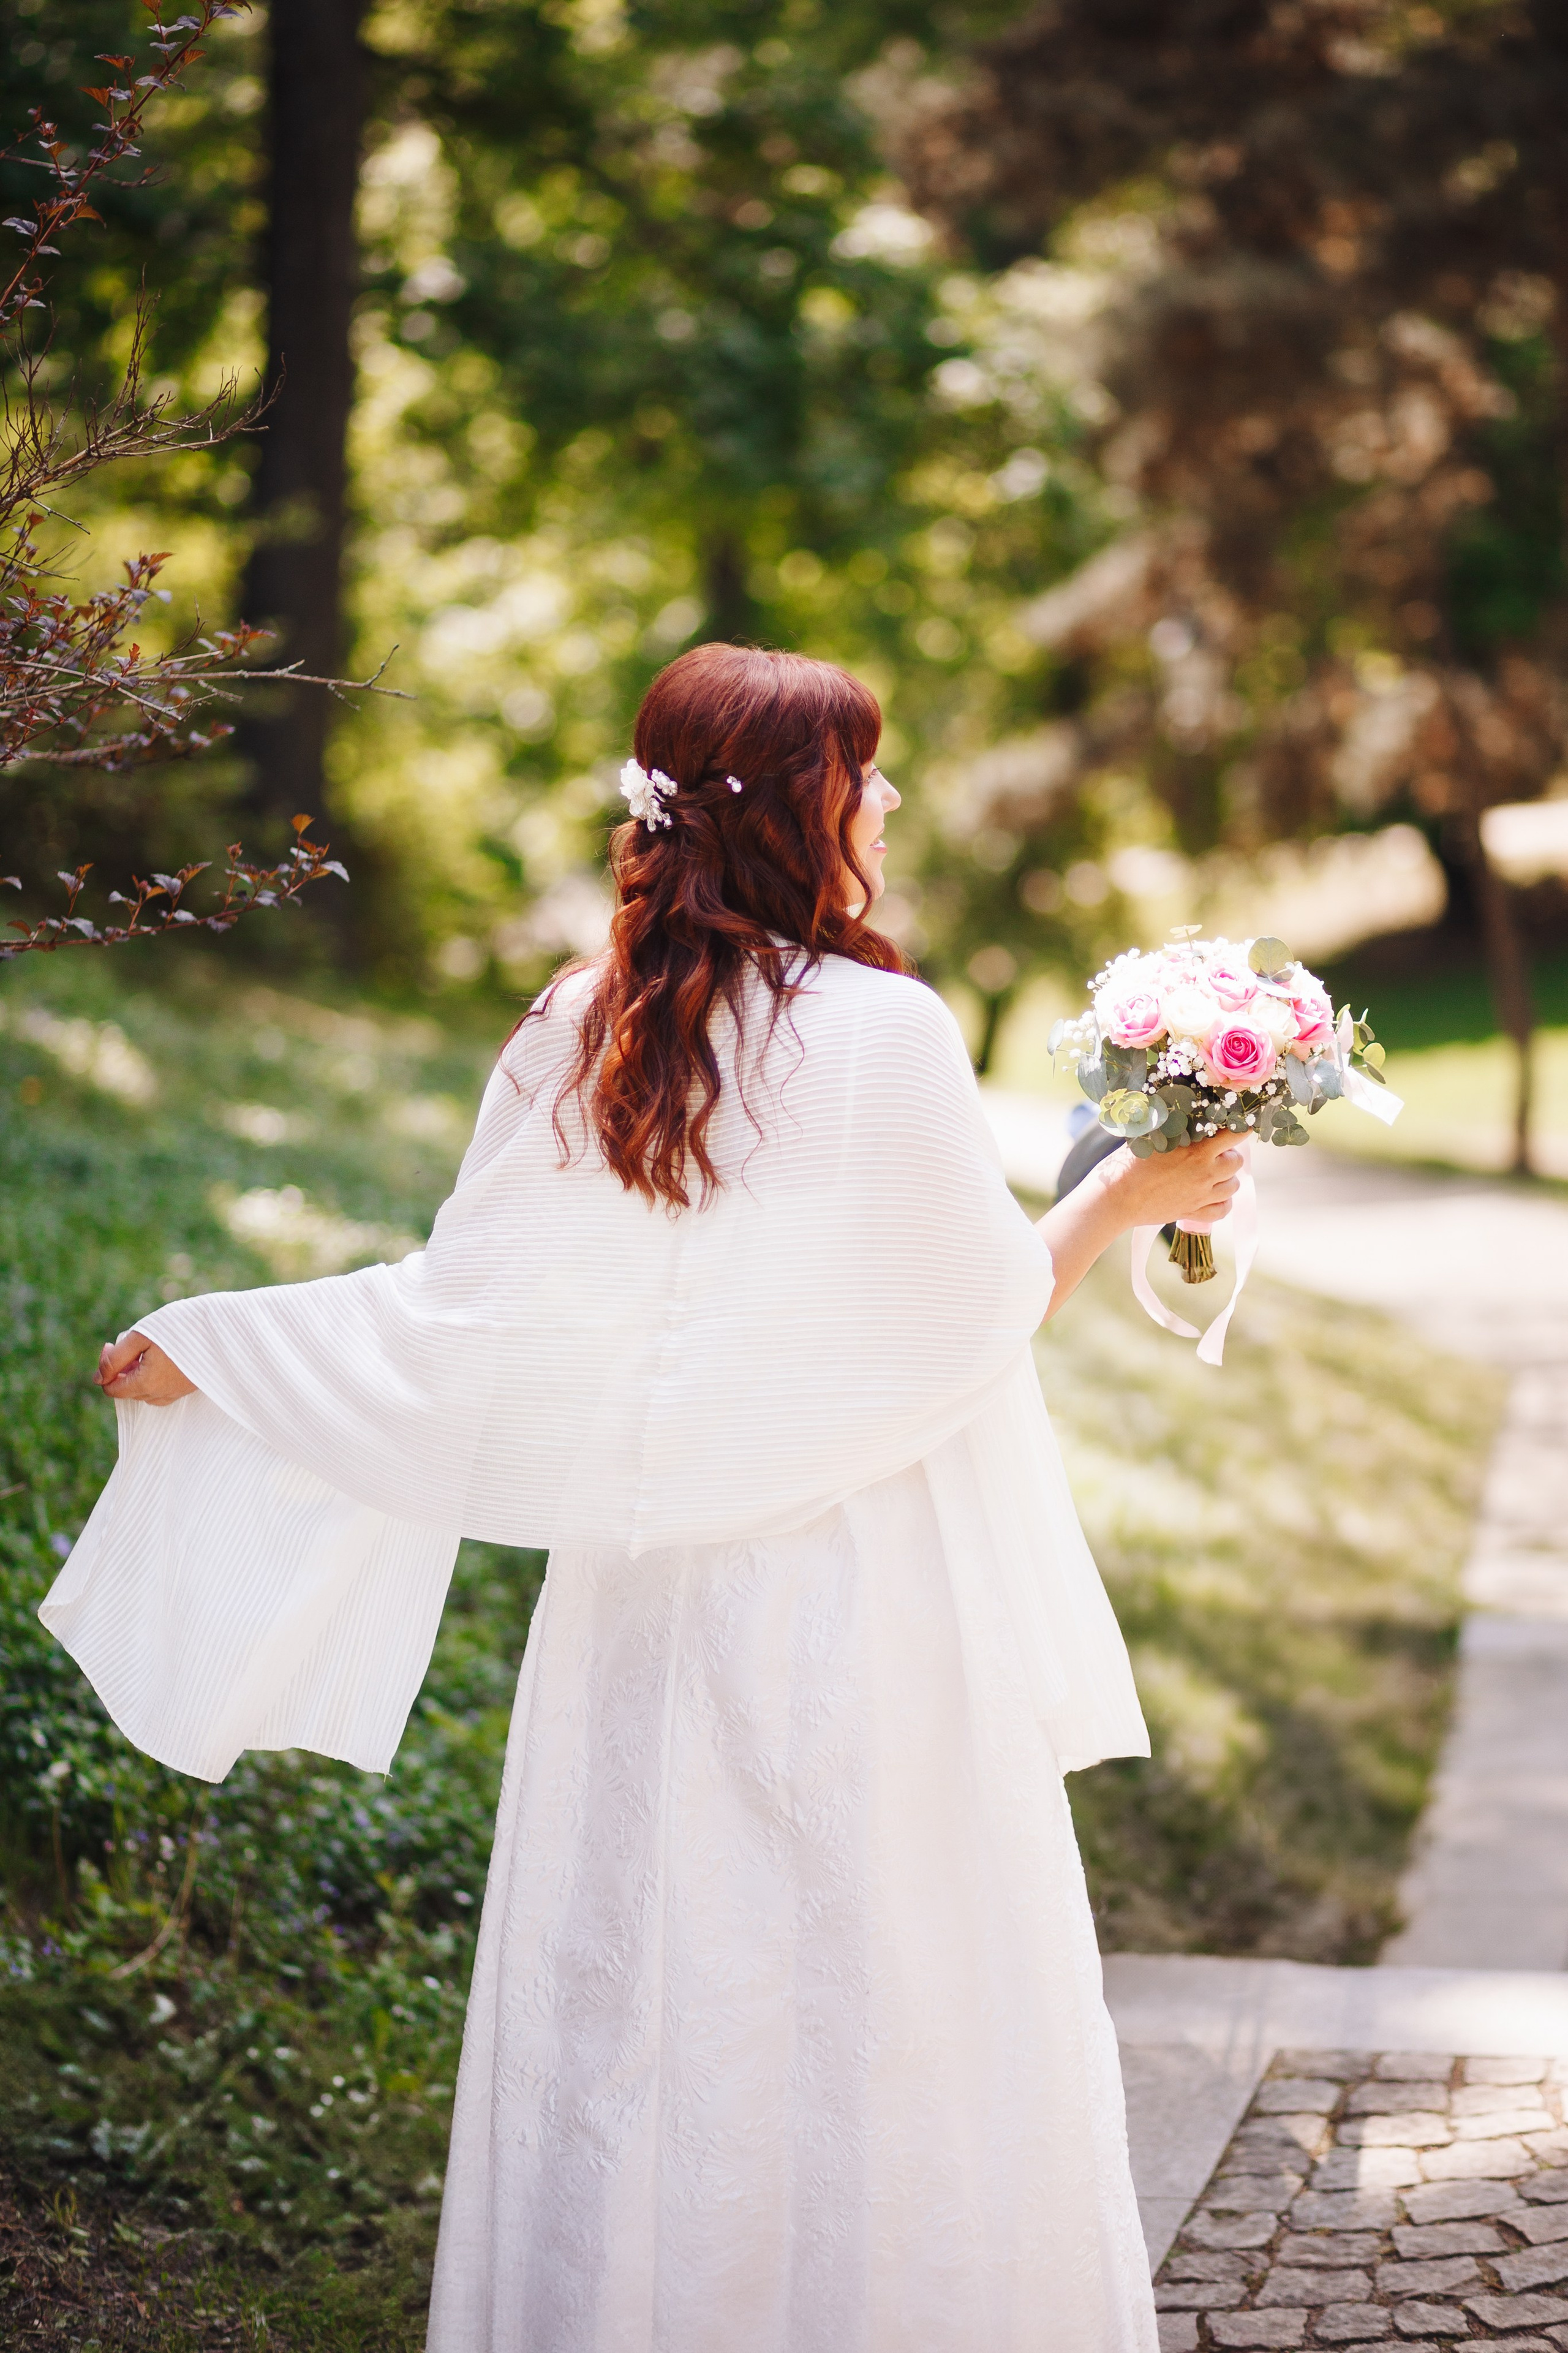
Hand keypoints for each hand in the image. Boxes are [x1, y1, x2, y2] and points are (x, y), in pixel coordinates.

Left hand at [94, 1330, 196, 1405]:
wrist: (219, 1330)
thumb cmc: (178, 1329)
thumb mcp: (139, 1338)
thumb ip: (114, 1359)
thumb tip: (97, 1378)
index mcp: (145, 1383)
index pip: (111, 1389)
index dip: (105, 1368)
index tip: (114, 1346)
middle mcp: (159, 1395)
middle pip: (126, 1390)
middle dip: (122, 1369)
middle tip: (130, 1343)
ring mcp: (174, 1394)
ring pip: (142, 1392)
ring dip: (137, 1374)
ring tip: (147, 1350)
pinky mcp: (186, 1389)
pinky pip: (159, 1391)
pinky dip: (152, 1378)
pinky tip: (161, 1359)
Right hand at [1099, 1130, 1244, 1231]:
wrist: (1115, 1198)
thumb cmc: (1127, 1163)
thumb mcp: (1151, 1137)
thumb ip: (1174, 1128)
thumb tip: (1183, 1111)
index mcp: (1197, 1151)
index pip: (1235, 1135)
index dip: (1240, 1129)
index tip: (1238, 1125)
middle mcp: (1205, 1174)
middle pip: (1237, 1162)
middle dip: (1229, 1154)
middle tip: (1215, 1152)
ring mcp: (1201, 1196)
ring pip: (1233, 1187)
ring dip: (1227, 1178)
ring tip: (1213, 1173)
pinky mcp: (1193, 1213)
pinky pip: (1222, 1210)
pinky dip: (1222, 1203)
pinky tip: (1214, 1196)